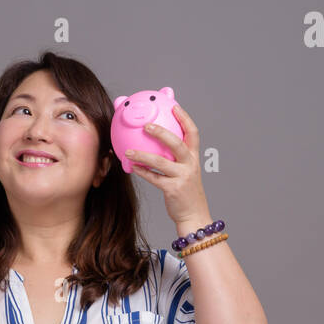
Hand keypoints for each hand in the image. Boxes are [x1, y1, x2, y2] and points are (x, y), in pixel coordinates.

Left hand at [123, 101, 209, 225]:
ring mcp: (182, 177)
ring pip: (161, 162)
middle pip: (176, 143)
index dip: (184, 119)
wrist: (195, 217)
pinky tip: (132, 167)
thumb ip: (175, 159)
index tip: (174, 107)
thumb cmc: (186, 193)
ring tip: (128, 151)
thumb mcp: (186, 173)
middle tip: (146, 125)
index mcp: (194, 158)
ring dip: (143, 155)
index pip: (192, 133)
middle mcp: (190, 165)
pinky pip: (154, 178)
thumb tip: (157, 145)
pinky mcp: (173, 190)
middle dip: (161, 132)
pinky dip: (142, 172)